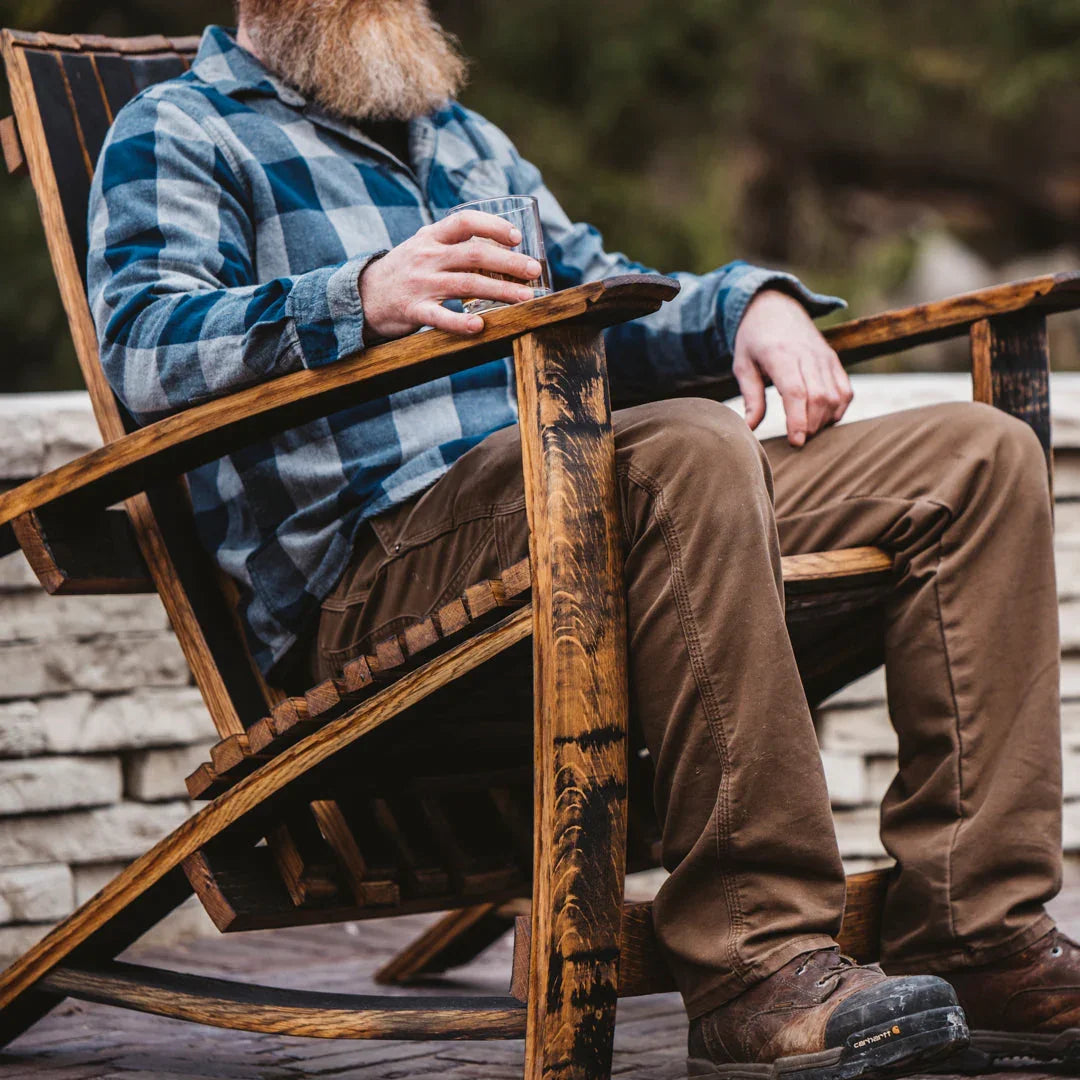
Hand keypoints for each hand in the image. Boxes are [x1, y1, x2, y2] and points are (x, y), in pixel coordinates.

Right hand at [360, 210, 542, 339]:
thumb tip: (502, 249)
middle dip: (509, 263)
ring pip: (466, 283)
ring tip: (525, 298)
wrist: (363, 296)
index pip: (465, 222)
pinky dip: (462, 322)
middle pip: (475, 254)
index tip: (517, 238)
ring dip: (500, 291)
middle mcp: (427, 256)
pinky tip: (481, 326)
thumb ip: (454, 244)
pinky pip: (441, 317)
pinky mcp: (413, 310)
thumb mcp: (424, 247)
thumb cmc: (405, 271)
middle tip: (534, 271)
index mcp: (431, 236)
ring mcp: (420, 283)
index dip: (493, 227)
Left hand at [732, 289, 852, 446]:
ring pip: (835, 396)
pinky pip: (845, 391)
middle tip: (797, 440)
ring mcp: (825, 357)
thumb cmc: (754, 339)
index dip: (798, 420)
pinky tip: (822, 419)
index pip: (796, 392)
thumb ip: (751, 398)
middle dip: (811, 426)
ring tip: (807, 430)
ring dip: (824, 420)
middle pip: (819, 398)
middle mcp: (807, 355)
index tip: (796, 442)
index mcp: (780, 354)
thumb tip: (750, 429)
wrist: (775, 306)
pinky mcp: (834, 360)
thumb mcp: (743, 365)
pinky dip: (838, 410)